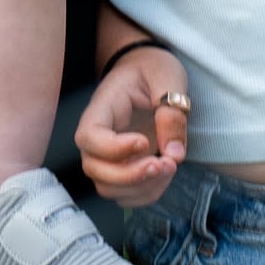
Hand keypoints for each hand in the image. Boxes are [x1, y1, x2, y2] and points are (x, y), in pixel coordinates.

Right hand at [75, 42, 189, 205]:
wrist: (147, 71)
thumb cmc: (153, 69)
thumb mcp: (167, 77)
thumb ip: (171, 111)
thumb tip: (174, 153)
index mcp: (102, 108)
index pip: (90, 137)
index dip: (114, 148)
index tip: (145, 142)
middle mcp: (97, 136)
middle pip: (94, 169)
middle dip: (131, 175)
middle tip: (165, 163)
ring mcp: (106, 155)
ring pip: (108, 188)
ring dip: (141, 187)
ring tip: (170, 166)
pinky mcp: (121, 168)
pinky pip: (125, 195)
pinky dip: (147, 193)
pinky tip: (166, 173)